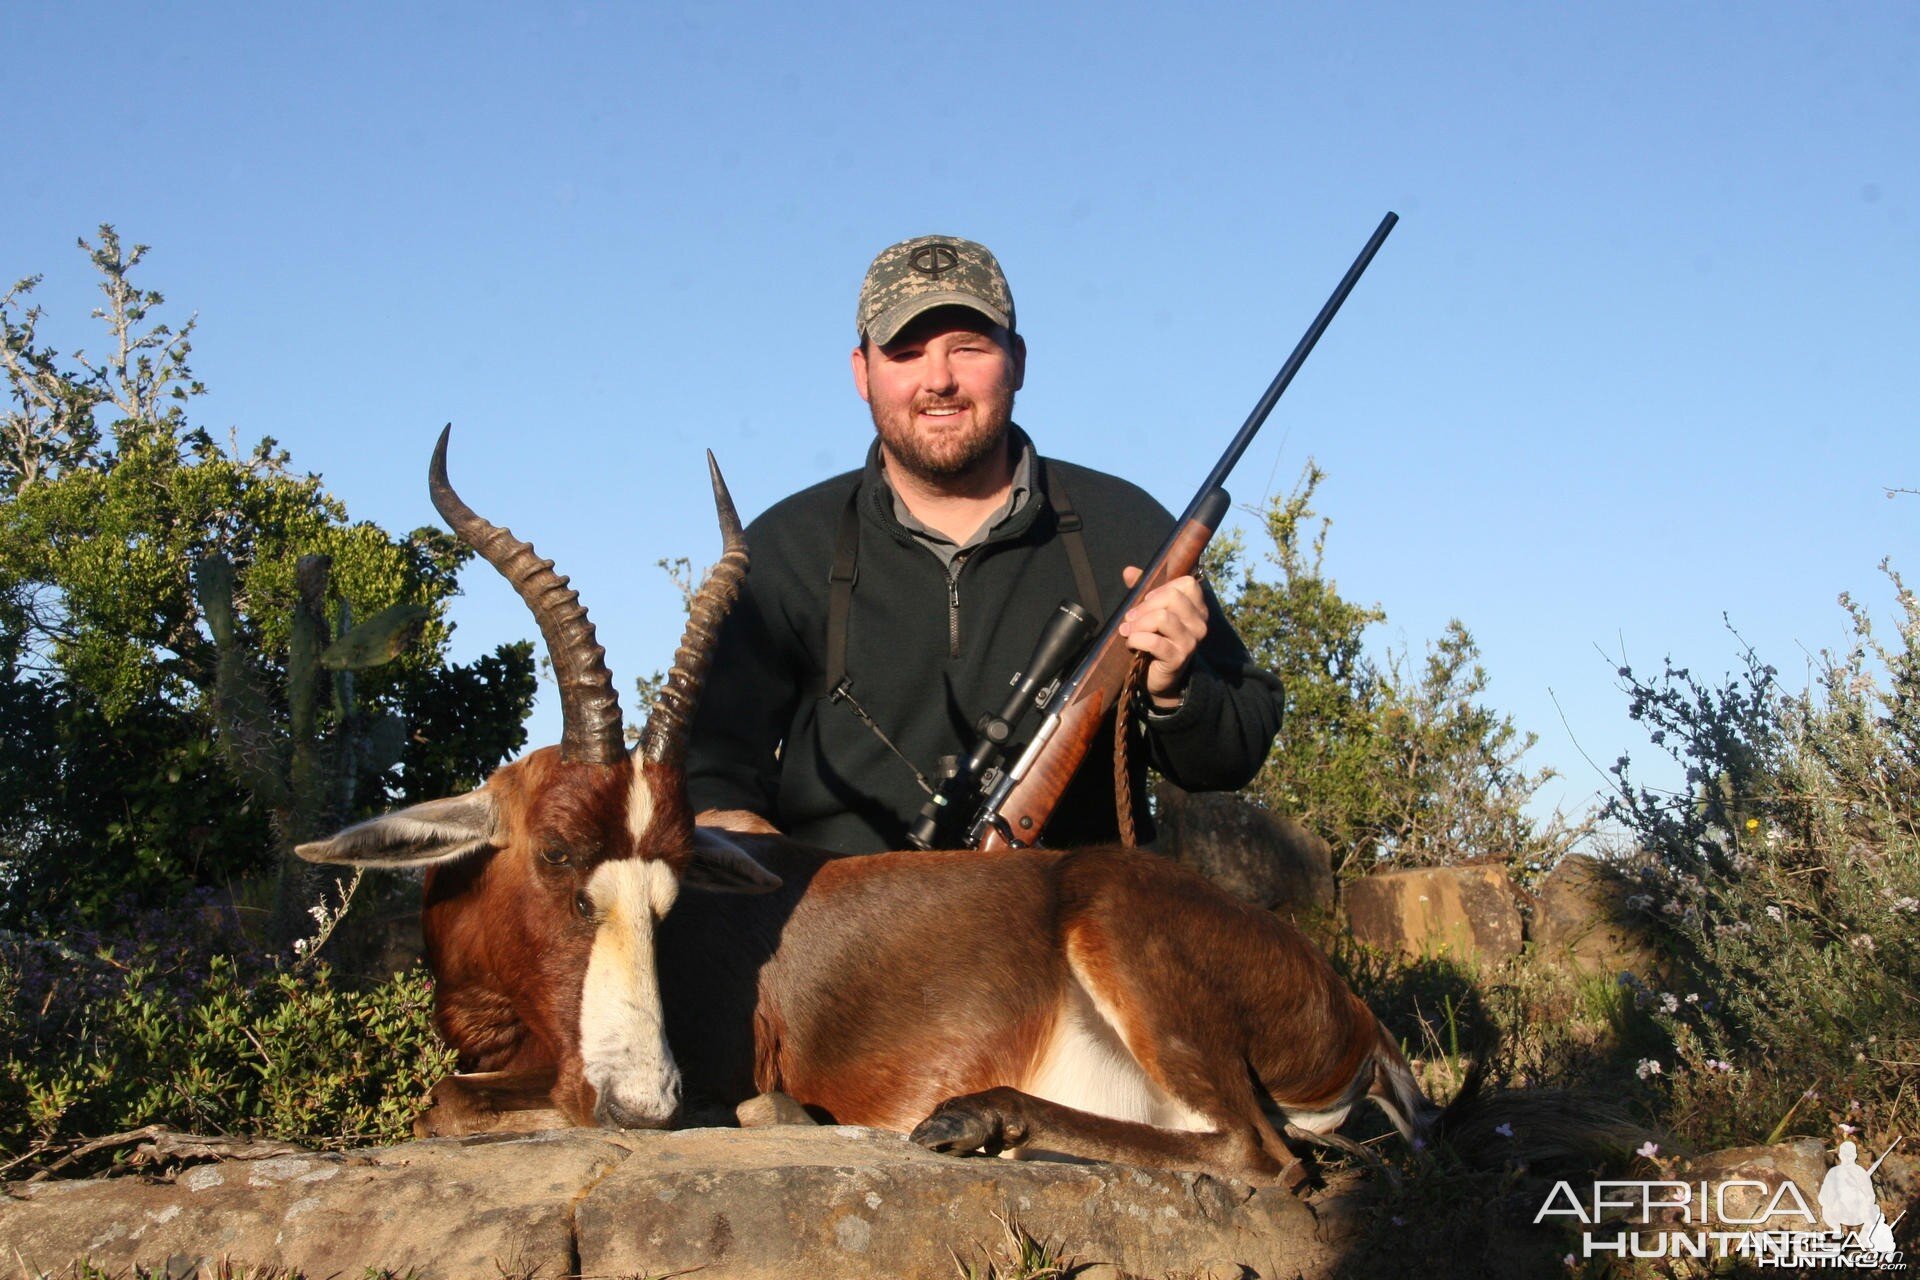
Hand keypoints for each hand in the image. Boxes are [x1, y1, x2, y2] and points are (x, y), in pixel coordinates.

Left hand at [1117, 567, 1206, 709]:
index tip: (1146, 601)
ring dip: (1138, 624)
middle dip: (1144, 607)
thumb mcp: (1151, 612)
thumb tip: (1128, 571)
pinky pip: (1154, 641)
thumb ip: (1142, 589)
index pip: (1188, 584)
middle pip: (1173, 598)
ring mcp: (1191, 641)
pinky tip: (1131, 644)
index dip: (1162, 589)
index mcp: (1198, 609)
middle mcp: (1200, 623)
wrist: (1159, 677)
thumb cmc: (1156, 639)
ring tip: (1127, 631)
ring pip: (1163, 618)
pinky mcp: (1179, 658)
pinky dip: (1137, 640)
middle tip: (1129, 619)